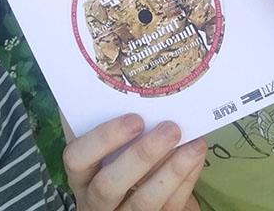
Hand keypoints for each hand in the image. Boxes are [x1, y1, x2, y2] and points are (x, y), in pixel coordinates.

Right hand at [63, 115, 205, 210]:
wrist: (132, 195)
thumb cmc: (116, 156)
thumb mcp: (105, 143)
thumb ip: (106, 117)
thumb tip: (116, 75)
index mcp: (81, 174)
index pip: (77, 158)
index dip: (104, 139)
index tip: (135, 119)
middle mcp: (95, 201)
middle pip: (108, 186)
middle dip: (142, 156)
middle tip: (171, 128)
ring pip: (143, 203)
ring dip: (172, 171)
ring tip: (194, 144)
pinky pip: (169, 209)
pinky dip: (186, 182)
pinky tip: (196, 157)